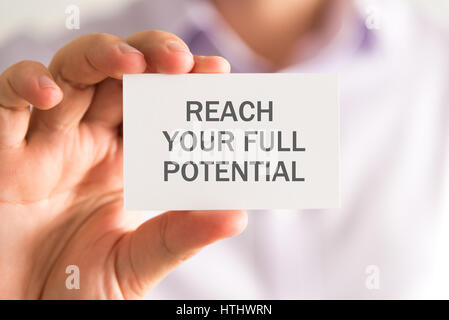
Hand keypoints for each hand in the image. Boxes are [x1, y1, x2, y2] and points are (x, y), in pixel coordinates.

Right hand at [0, 31, 246, 298]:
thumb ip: (180, 235)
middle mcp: (86, 144)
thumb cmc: (77, 291)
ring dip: (101, 57)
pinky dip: (26, 86)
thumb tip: (236, 214)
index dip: (183, 86)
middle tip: (181, 61)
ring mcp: (43, 144)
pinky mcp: (1, 155)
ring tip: (133, 62)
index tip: (216, 72)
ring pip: (71, 74)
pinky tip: (53, 93)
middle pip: (120, 78)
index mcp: (123, 164)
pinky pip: (7, 104)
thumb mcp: (136, 263)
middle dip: (151, 58)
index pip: (157, 108)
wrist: (27, 317)